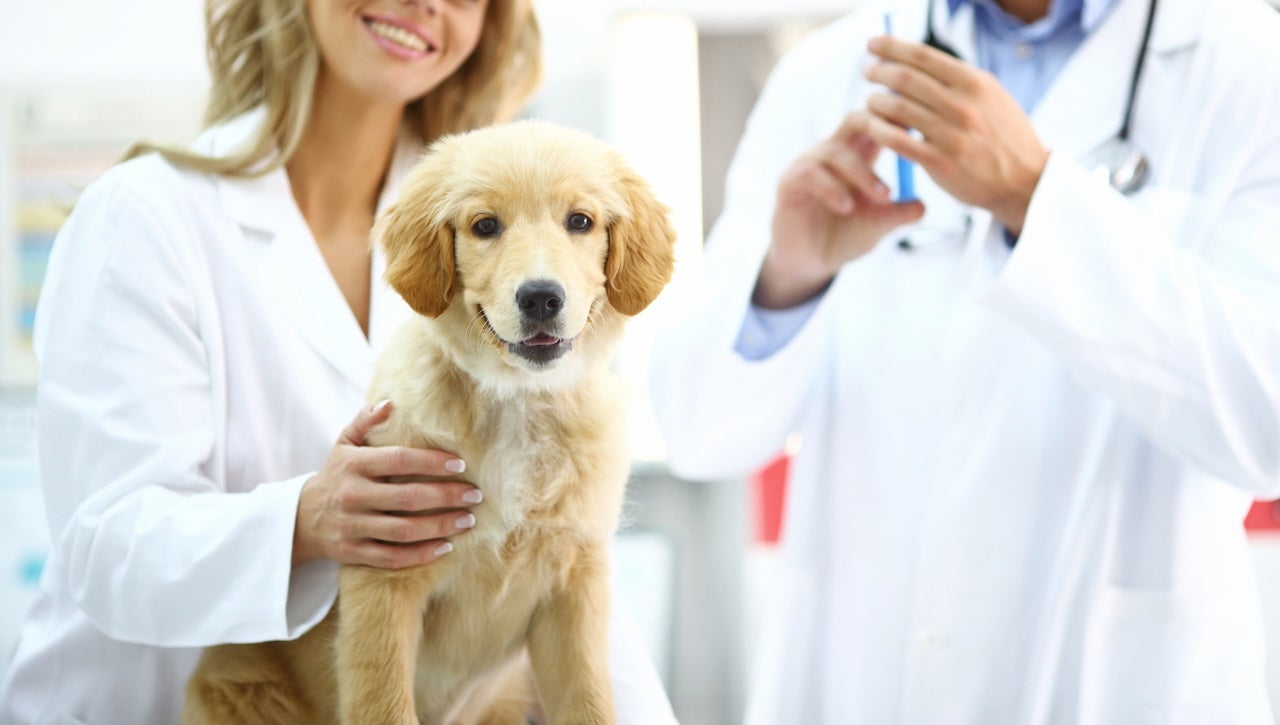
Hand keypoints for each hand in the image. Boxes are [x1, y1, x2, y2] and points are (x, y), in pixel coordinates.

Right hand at [293, 399, 481, 568]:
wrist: (302, 517)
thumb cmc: (336, 474)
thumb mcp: (344, 443)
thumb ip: (365, 421)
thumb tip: (391, 403)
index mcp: (353, 465)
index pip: (399, 461)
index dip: (432, 462)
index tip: (460, 465)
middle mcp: (352, 496)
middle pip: (407, 498)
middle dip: (446, 497)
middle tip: (475, 495)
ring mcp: (352, 527)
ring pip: (403, 531)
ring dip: (440, 527)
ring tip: (467, 520)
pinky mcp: (353, 552)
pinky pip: (392, 557)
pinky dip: (421, 555)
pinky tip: (445, 546)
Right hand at [758, 111, 925, 308]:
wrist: (811, 261)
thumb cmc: (846, 235)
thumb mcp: (877, 225)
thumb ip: (898, 214)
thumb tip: (923, 205)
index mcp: (860, 154)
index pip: (879, 121)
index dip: (899, 118)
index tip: (924, 129)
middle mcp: (833, 152)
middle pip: (855, 119)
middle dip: (879, 126)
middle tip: (903, 145)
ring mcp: (809, 164)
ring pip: (836, 151)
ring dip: (863, 173)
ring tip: (883, 197)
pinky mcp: (789, 183)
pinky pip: (811, 174)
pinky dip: (832, 189)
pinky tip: (847, 207)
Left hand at [863, 36, 1049, 234]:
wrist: (1025, 180)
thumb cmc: (1003, 136)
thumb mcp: (990, 97)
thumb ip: (958, 81)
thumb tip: (918, 63)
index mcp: (975, 83)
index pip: (923, 56)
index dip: (892, 47)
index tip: (873, 45)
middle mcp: (963, 105)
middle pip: (906, 79)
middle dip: (879, 71)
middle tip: (867, 72)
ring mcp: (952, 134)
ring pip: (898, 108)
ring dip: (876, 101)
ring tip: (870, 100)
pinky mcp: (940, 162)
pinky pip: (898, 141)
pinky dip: (879, 130)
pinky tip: (872, 126)